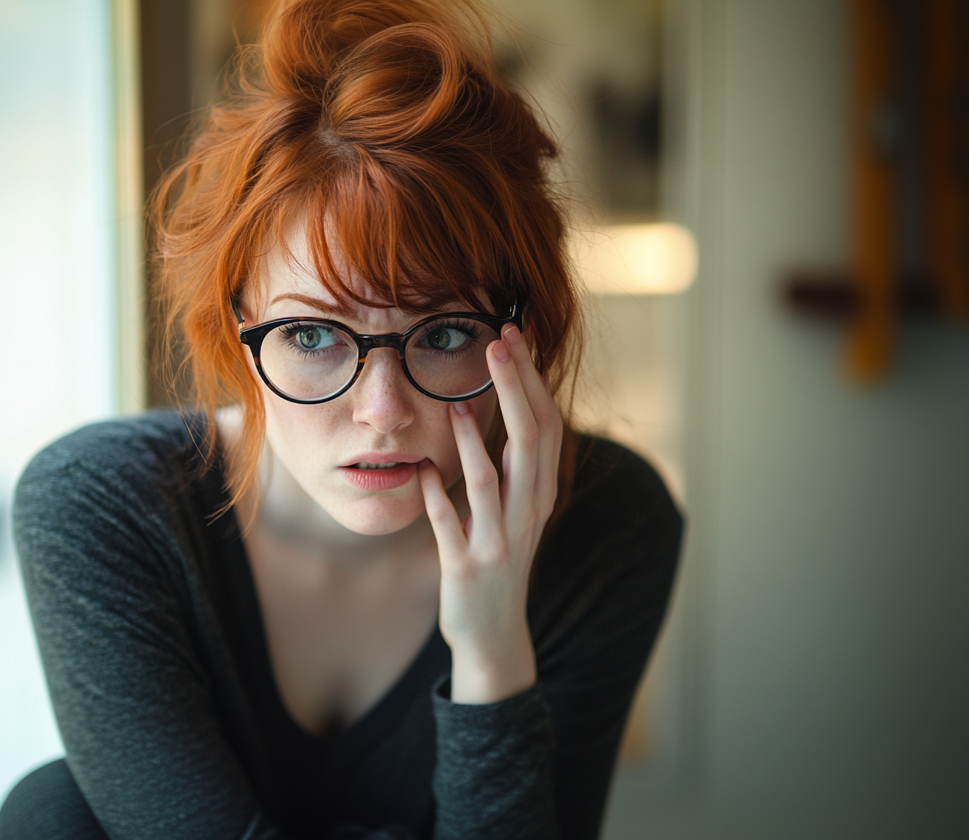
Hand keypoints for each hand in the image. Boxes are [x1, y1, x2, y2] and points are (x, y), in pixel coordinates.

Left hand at [418, 323, 563, 703]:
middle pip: (529, 441)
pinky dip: (438, 498)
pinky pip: (451, 526)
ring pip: (491, 483)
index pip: (547, 425)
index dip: (533, 379)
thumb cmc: (500, 557)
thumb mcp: (517, 507)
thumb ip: (514, 462)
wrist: (495, 632)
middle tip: (498, 343)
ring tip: (460, 404)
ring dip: (476, 442)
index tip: (514, 336)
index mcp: (540, 492)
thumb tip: (509, 401)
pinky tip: (421, 471)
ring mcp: (498, 541)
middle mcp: (527, 512)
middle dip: (515, 389)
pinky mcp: (466, 566)